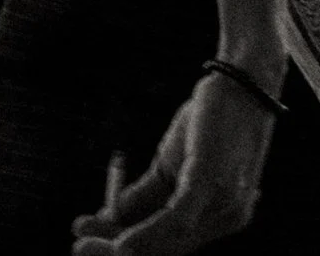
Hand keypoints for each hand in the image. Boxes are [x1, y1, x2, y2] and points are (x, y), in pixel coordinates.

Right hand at [70, 74, 275, 255]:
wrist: (242, 81)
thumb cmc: (211, 123)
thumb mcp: (171, 166)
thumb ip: (144, 196)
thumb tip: (107, 219)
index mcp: (219, 218)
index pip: (168, 248)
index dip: (127, 251)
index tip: (86, 244)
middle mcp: (227, 217)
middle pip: (164, 251)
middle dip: (113, 252)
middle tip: (77, 247)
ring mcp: (223, 202)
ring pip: (164, 241)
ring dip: (116, 243)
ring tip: (83, 237)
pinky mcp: (212, 180)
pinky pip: (175, 218)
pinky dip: (144, 233)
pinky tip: (120, 242)